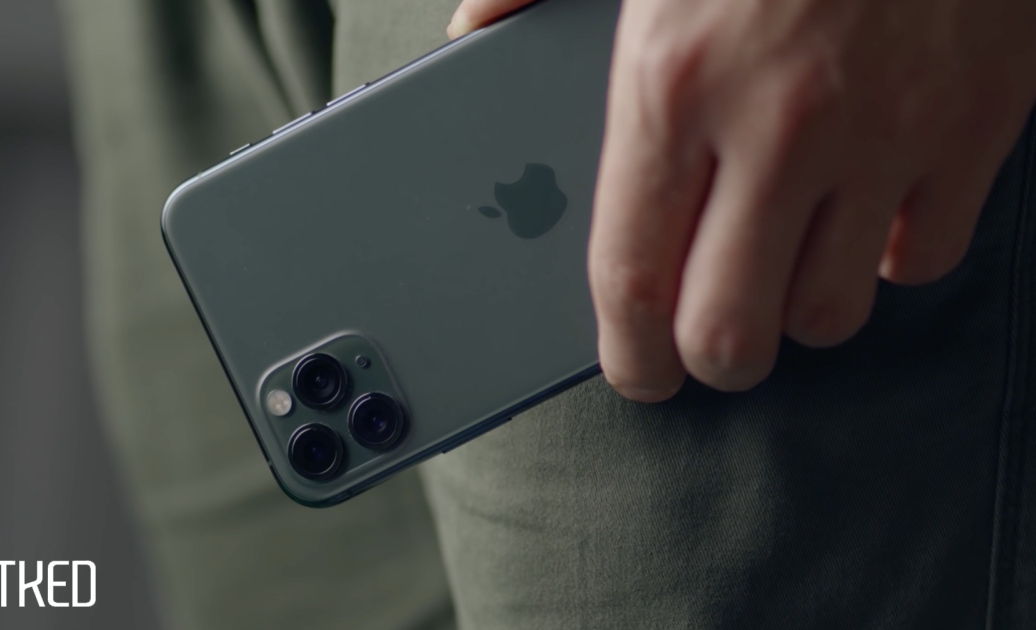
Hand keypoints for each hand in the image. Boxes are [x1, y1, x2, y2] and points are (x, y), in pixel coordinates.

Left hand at [451, 0, 1035, 399]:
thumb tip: (473, 29)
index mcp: (673, 81)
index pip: (631, 278)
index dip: (628, 354)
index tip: (634, 372)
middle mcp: (779, 123)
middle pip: (730, 330)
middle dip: (708, 357)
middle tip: (703, 338)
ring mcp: (887, 129)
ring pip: (829, 313)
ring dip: (792, 312)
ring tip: (776, 266)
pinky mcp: (976, 123)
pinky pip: (922, 257)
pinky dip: (885, 260)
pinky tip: (859, 216)